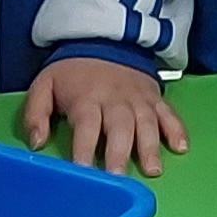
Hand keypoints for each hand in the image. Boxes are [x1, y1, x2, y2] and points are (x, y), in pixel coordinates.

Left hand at [22, 55, 188, 176]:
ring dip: (150, 147)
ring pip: (146, 124)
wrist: (103, 39)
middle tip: (118, 178)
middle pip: (119, 128)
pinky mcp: (154, 99)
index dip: (84, 149)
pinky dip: (177, 130)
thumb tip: (36, 144)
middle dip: (119, 153)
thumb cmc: (72, 72)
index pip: (86, 126)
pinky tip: (180, 148)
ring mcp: (138, 100)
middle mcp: (115, 101)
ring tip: (152, 170)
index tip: (83, 171)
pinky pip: (169, 114)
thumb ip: (35, 115)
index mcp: (86, 99)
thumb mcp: (43, 85)